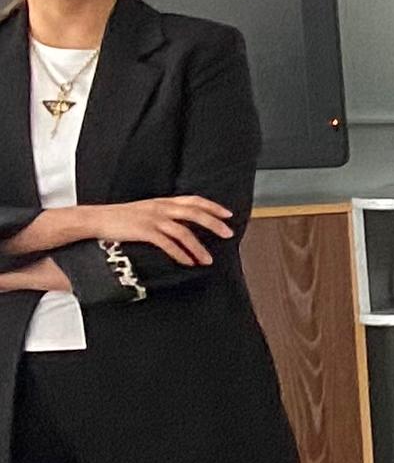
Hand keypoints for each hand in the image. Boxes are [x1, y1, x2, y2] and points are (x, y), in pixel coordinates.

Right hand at [75, 196, 233, 267]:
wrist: (95, 219)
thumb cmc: (120, 217)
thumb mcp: (145, 210)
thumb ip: (163, 213)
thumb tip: (181, 222)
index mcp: (163, 201)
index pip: (194, 200)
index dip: (213, 206)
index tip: (228, 214)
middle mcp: (160, 207)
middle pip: (194, 213)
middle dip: (214, 224)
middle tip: (229, 234)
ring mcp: (152, 219)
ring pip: (183, 232)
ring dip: (198, 248)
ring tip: (208, 260)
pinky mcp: (143, 231)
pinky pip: (167, 244)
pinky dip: (180, 254)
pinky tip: (188, 263)